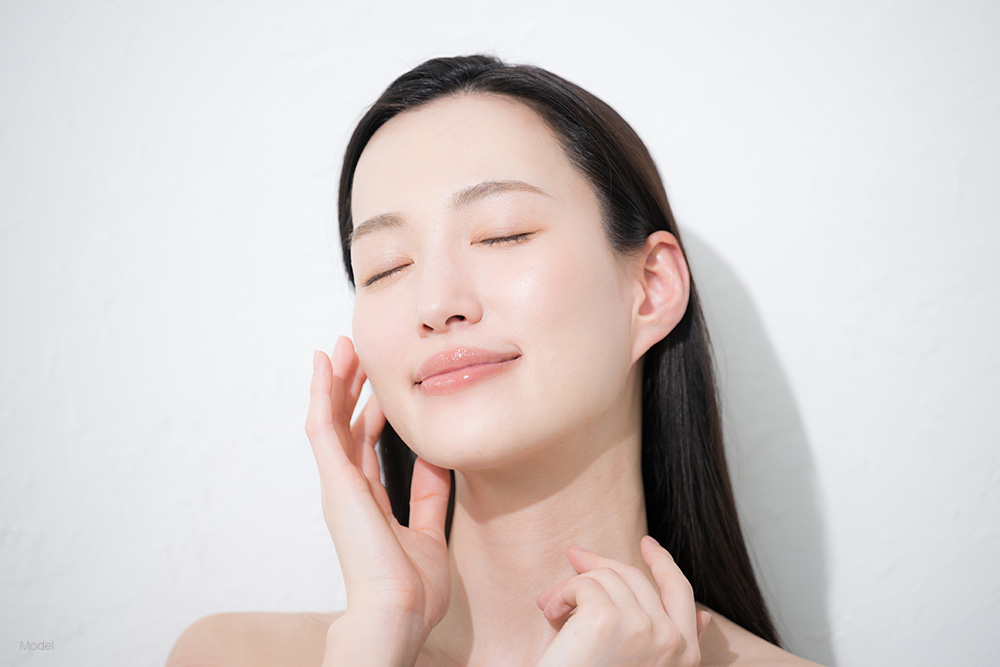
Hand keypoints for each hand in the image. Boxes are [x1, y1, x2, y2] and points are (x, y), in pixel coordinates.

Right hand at [305, 336, 451, 643]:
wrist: (399, 612)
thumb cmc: (413, 588)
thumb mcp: (430, 531)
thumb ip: (429, 495)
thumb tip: (436, 459)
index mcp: (367, 501)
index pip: (363, 447)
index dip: (368, 414)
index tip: (378, 389)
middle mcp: (347, 489)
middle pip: (342, 426)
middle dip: (348, 388)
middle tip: (355, 353)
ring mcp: (337, 483)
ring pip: (330, 418)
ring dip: (334, 381)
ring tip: (341, 347)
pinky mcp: (335, 480)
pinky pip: (323, 426)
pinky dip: (322, 392)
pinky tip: (326, 364)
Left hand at [534, 537, 710, 665]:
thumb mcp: (645, 664)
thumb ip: (675, 642)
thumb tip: (704, 616)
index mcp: (686, 657)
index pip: (681, 593)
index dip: (664, 564)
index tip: (649, 545)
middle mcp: (671, 641)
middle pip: (636, 578)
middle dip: (601, 564)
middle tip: (575, 556)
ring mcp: (642, 628)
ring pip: (607, 577)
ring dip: (573, 587)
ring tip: (553, 610)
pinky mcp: (607, 619)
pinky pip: (582, 584)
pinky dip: (560, 595)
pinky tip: (550, 615)